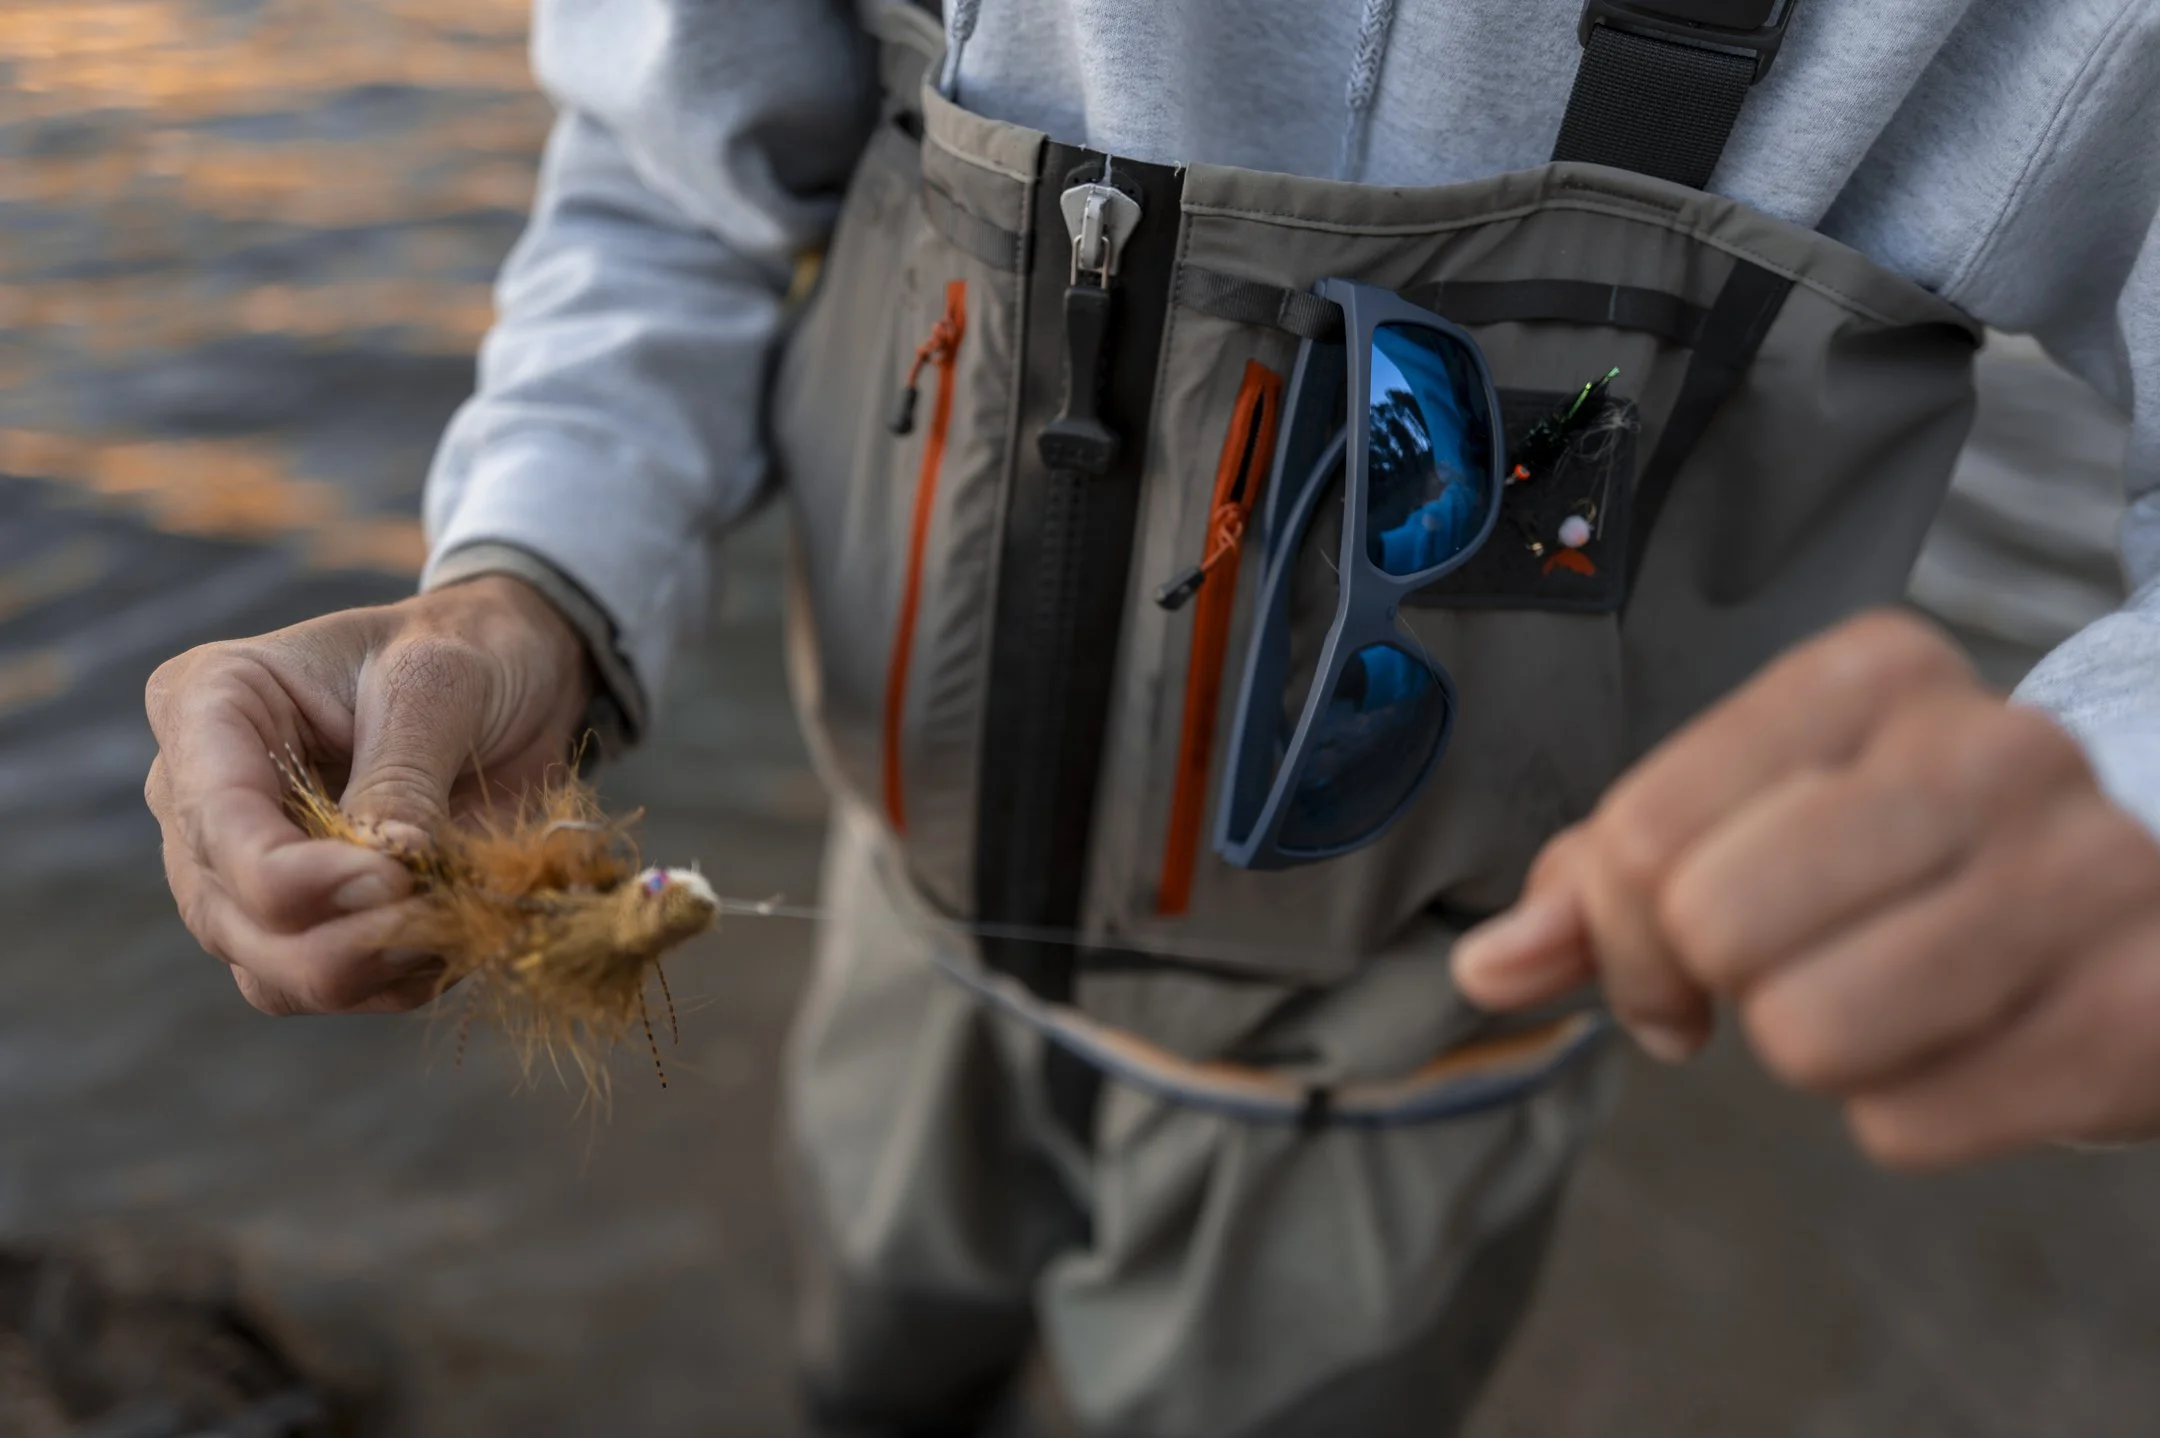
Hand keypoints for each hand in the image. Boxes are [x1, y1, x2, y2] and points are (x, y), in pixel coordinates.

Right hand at [145, 576, 590, 1015]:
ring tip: (457, 921)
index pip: (213, 820)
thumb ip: (404, 774)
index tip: (391, 881)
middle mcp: (202, 799)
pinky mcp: (304, 922)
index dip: (291, 876)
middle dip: (336, 940)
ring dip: (370, 970)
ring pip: (271, 973)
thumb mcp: (440, 681)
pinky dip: (397, 981)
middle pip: (230, 917)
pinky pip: (329, 987)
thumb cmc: (462, 651)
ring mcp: (246, 872)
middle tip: (438, 913)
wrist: (510, 676)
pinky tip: (457, 935)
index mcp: (207, 705)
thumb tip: (385, 871)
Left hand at [1452, 610, 2159, 1167]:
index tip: (1672, 961)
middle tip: (1776, 980)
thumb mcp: (1767, 817)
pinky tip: (1974, 1043)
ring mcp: (2080, 876)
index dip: (1618, 931)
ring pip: (1803, 1033)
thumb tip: (1487, 964)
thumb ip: (1608, 878)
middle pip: (1712, 922)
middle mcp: (1987, 750)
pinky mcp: (2132, 1014)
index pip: (1642, 832)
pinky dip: (1910, 1113)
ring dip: (1815, 1051)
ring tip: (1890, 1002)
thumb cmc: (1923, 863)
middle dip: (1713, 987)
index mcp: (1869, 677)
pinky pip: (1903, 1125)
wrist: (2157, 908)